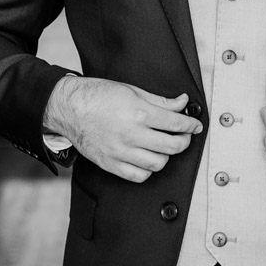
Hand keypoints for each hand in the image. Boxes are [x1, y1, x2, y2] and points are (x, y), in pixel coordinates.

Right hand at [44, 76, 202, 182]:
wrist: (69, 108)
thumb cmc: (98, 95)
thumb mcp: (131, 90)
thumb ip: (160, 100)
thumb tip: (182, 103)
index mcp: (139, 113)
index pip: (176, 123)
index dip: (191, 125)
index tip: (196, 125)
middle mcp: (132, 135)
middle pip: (172, 146)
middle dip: (184, 141)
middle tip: (185, 136)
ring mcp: (121, 152)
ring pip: (158, 164)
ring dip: (167, 156)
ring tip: (165, 146)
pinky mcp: (111, 164)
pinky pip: (138, 176)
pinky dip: (148, 170)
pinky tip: (148, 159)